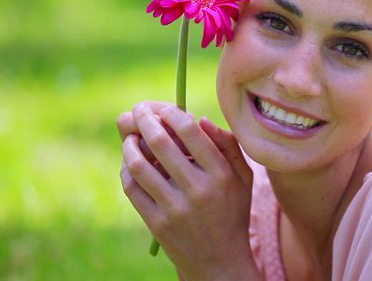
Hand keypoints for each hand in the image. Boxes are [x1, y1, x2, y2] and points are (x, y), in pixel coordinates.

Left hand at [117, 102, 259, 279]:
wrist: (220, 263)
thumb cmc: (233, 213)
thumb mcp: (244, 180)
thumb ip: (229, 147)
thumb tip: (202, 120)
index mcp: (221, 175)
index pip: (191, 132)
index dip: (172, 113)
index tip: (165, 109)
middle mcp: (198, 189)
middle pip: (161, 143)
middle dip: (145, 119)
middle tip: (138, 110)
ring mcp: (175, 208)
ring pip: (141, 165)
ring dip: (130, 144)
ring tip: (130, 137)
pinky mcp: (157, 223)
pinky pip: (133, 188)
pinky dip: (127, 170)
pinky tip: (130, 162)